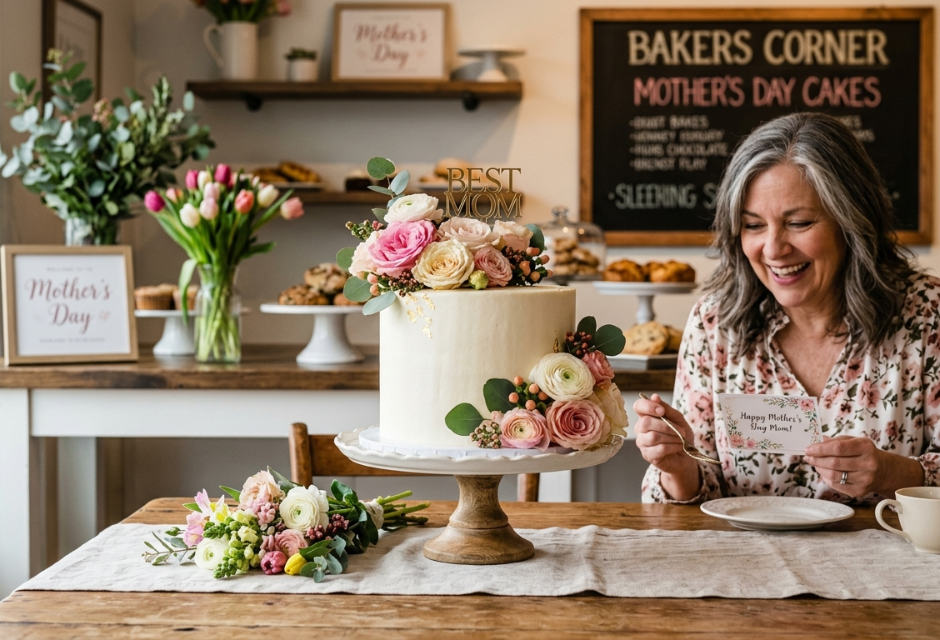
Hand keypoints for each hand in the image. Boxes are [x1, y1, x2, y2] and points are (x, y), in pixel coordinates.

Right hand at [633, 393, 699, 498]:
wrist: (686, 455)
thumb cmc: (680, 435)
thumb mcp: (678, 419)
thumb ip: (666, 408)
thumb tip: (654, 396)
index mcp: (646, 416)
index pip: (638, 406)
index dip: (648, 406)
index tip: (661, 411)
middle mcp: (640, 429)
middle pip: (646, 422)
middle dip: (666, 426)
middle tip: (681, 431)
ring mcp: (642, 443)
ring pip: (653, 437)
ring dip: (672, 437)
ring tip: (681, 439)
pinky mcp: (648, 455)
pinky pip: (659, 449)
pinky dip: (672, 447)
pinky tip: (679, 446)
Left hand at [804, 435, 924, 497]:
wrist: (883, 471)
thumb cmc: (864, 453)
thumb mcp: (854, 441)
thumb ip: (836, 441)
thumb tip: (817, 442)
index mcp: (866, 447)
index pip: (838, 448)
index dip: (820, 449)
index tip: (808, 449)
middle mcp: (868, 464)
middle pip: (834, 463)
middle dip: (817, 459)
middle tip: (808, 457)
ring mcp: (864, 480)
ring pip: (834, 475)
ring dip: (819, 469)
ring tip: (814, 463)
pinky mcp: (859, 491)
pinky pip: (836, 485)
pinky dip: (826, 478)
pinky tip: (824, 472)